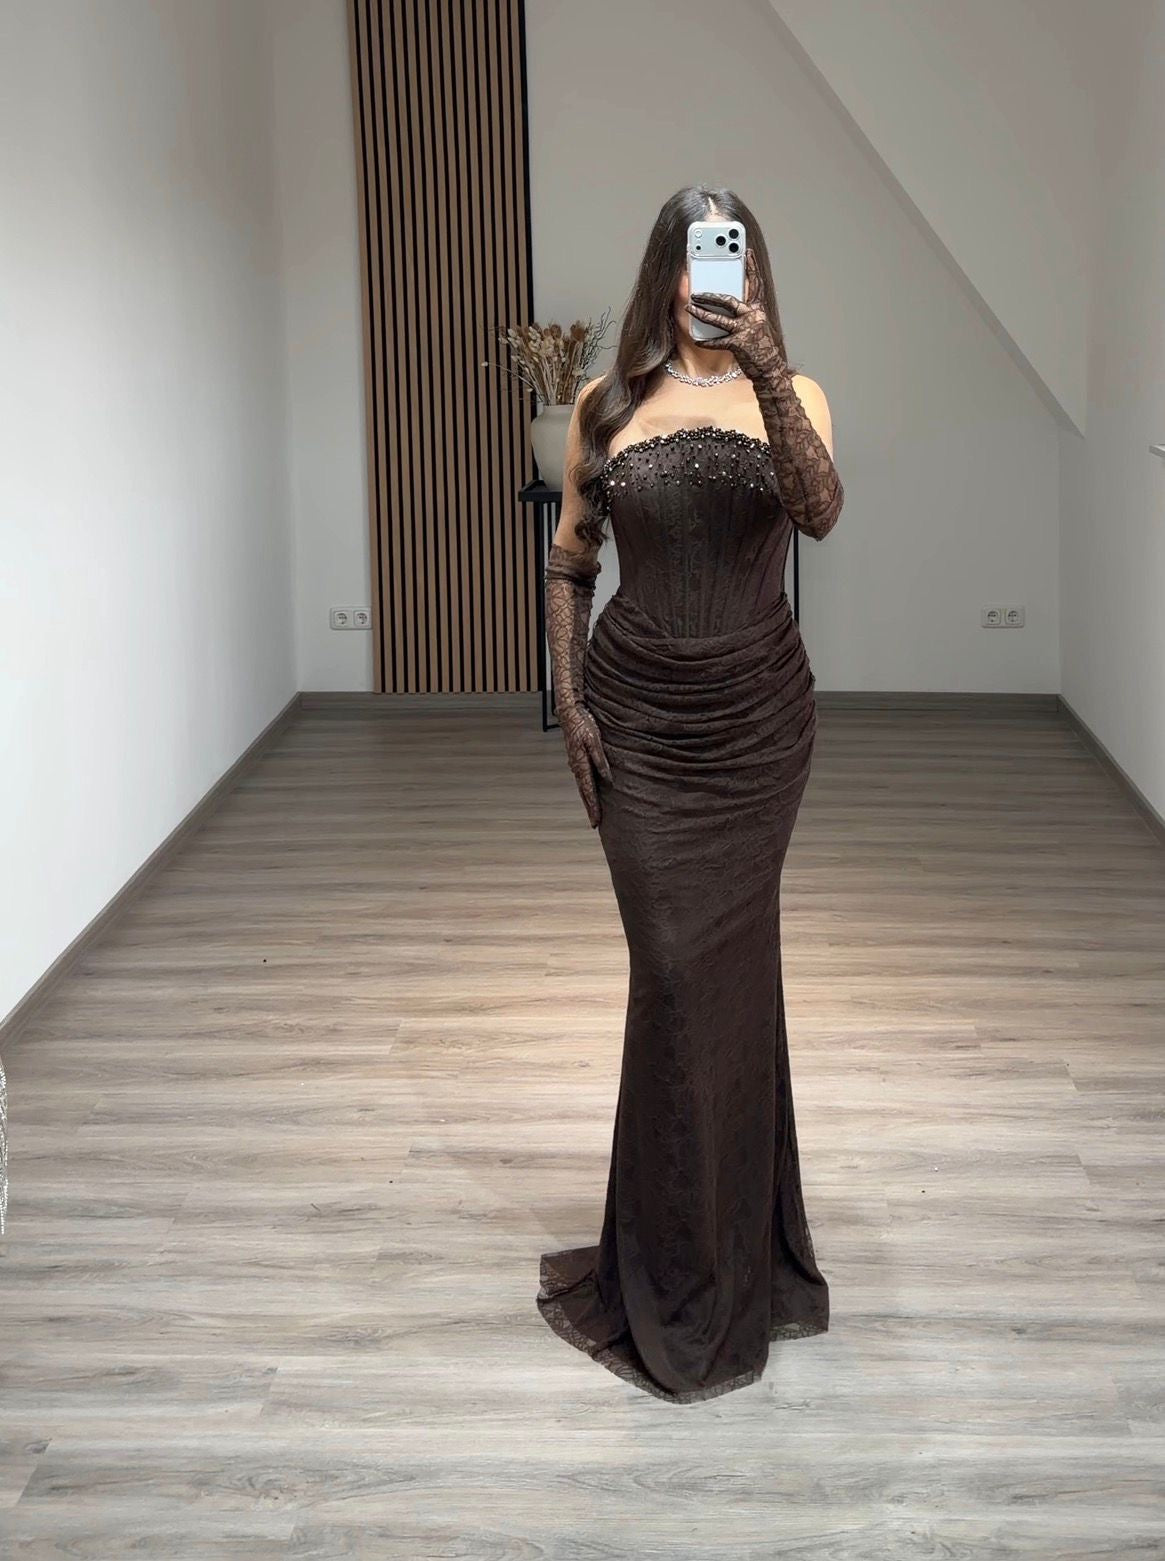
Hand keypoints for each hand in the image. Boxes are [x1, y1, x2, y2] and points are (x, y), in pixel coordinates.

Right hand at [558, 700, 611, 827]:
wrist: (569, 713)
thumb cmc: (583, 725)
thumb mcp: (594, 740)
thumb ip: (601, 760)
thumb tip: (608, 779)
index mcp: (581, 765)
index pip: (588, 791)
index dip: (593, 807)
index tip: (596, 821)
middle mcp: (576, 767)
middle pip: (584, 793)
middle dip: (590, 808)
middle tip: (595, 823)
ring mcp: (575, 764)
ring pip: (582, 786)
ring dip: (588, 799)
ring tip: (594, 811)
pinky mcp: (577, 759)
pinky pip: (582, 778)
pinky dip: (587, 788)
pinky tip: (590, 792)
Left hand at [685, 248, 786, 383]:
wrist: (770, 370)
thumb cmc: (760, 347)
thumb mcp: (755, 325)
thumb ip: (743, 312)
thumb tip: (723, 299)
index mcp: (758, 309)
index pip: (755, 284)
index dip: (751, 267)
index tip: (746, 251)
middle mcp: (754, 316)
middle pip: (729, 299)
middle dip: (709, 294)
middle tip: (694, 290)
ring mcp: (746, 330)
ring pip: (720, 318)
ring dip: (702, 313)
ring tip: (689, 307)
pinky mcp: (740, 345)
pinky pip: (718, 341)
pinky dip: (706, 341)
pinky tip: (696, 339)